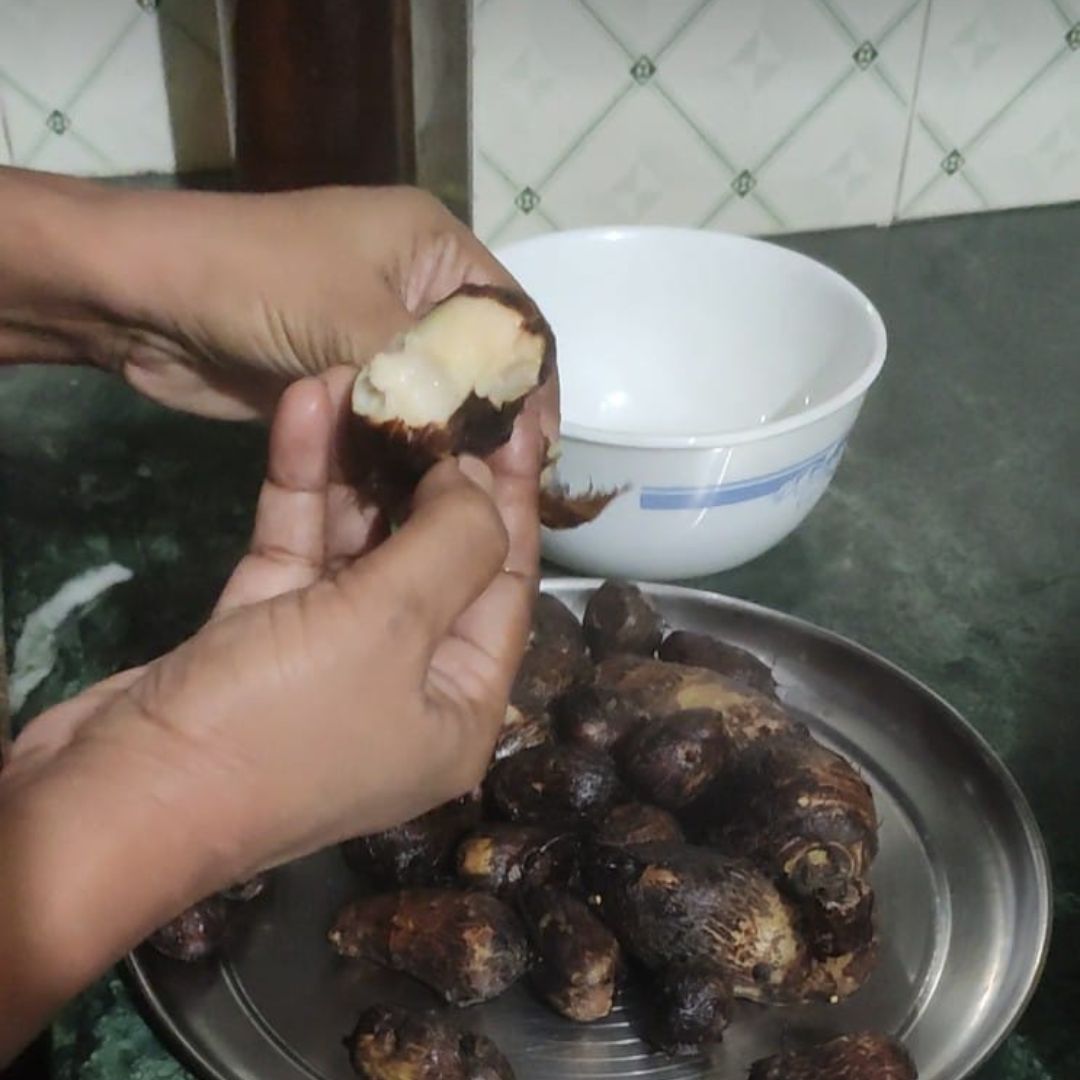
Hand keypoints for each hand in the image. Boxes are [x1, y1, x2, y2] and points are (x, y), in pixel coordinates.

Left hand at [0, 170, 558, 441]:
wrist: (142, 298)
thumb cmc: (257, 281)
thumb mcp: (356, 321)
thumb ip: (431, 381)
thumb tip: (489, 445)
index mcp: (433, 249)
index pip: (511, 319)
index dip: (530, 382)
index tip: (534, 448)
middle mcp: (412, 290)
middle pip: (475, 364)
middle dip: (488, 421)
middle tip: (502, 485)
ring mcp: (372, 337)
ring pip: (430, 399)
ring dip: (442, 445)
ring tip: (465, 500)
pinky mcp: (339, 380)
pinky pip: (387, 422)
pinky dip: (400, 454)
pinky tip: (417, 496)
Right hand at [9, 375, 541, 874]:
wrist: (116, 793)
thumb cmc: (279, 721)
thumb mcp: (391, 628)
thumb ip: (452, 543)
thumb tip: (476, 483)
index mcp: (461, 707)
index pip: (506, 585)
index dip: (512, 501)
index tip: (517, 420)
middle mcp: (405, 686)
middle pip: (436, 560)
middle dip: (432, 472)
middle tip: (441, 389)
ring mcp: (329, 661)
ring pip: (362, 548)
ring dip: (362, 466)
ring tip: (369, 379)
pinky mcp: (261, 635)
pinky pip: (298, 551)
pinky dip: (304, 488)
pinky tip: (309, 409)